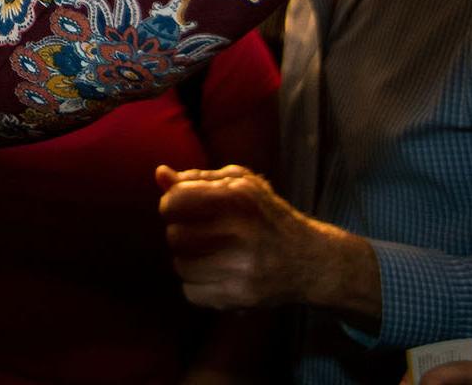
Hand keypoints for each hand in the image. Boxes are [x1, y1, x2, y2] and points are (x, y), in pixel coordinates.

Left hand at [155, 165, 378, 324]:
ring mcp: (244, 267)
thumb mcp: (239, 185)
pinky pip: (192, 292)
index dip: (171, 205)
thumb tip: (160, 174)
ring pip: (181, 265)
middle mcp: (243, 231)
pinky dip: (198, 286)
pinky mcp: (243, 296)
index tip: (182, 209)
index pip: (175, 201)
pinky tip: (217, 275)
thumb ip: (196, 178)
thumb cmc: (266, 215)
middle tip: (200, 234)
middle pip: (174, 235)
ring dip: (188, 261)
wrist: (311, 261)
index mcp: (239, 197)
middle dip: (180, 234)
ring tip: (210, 255)